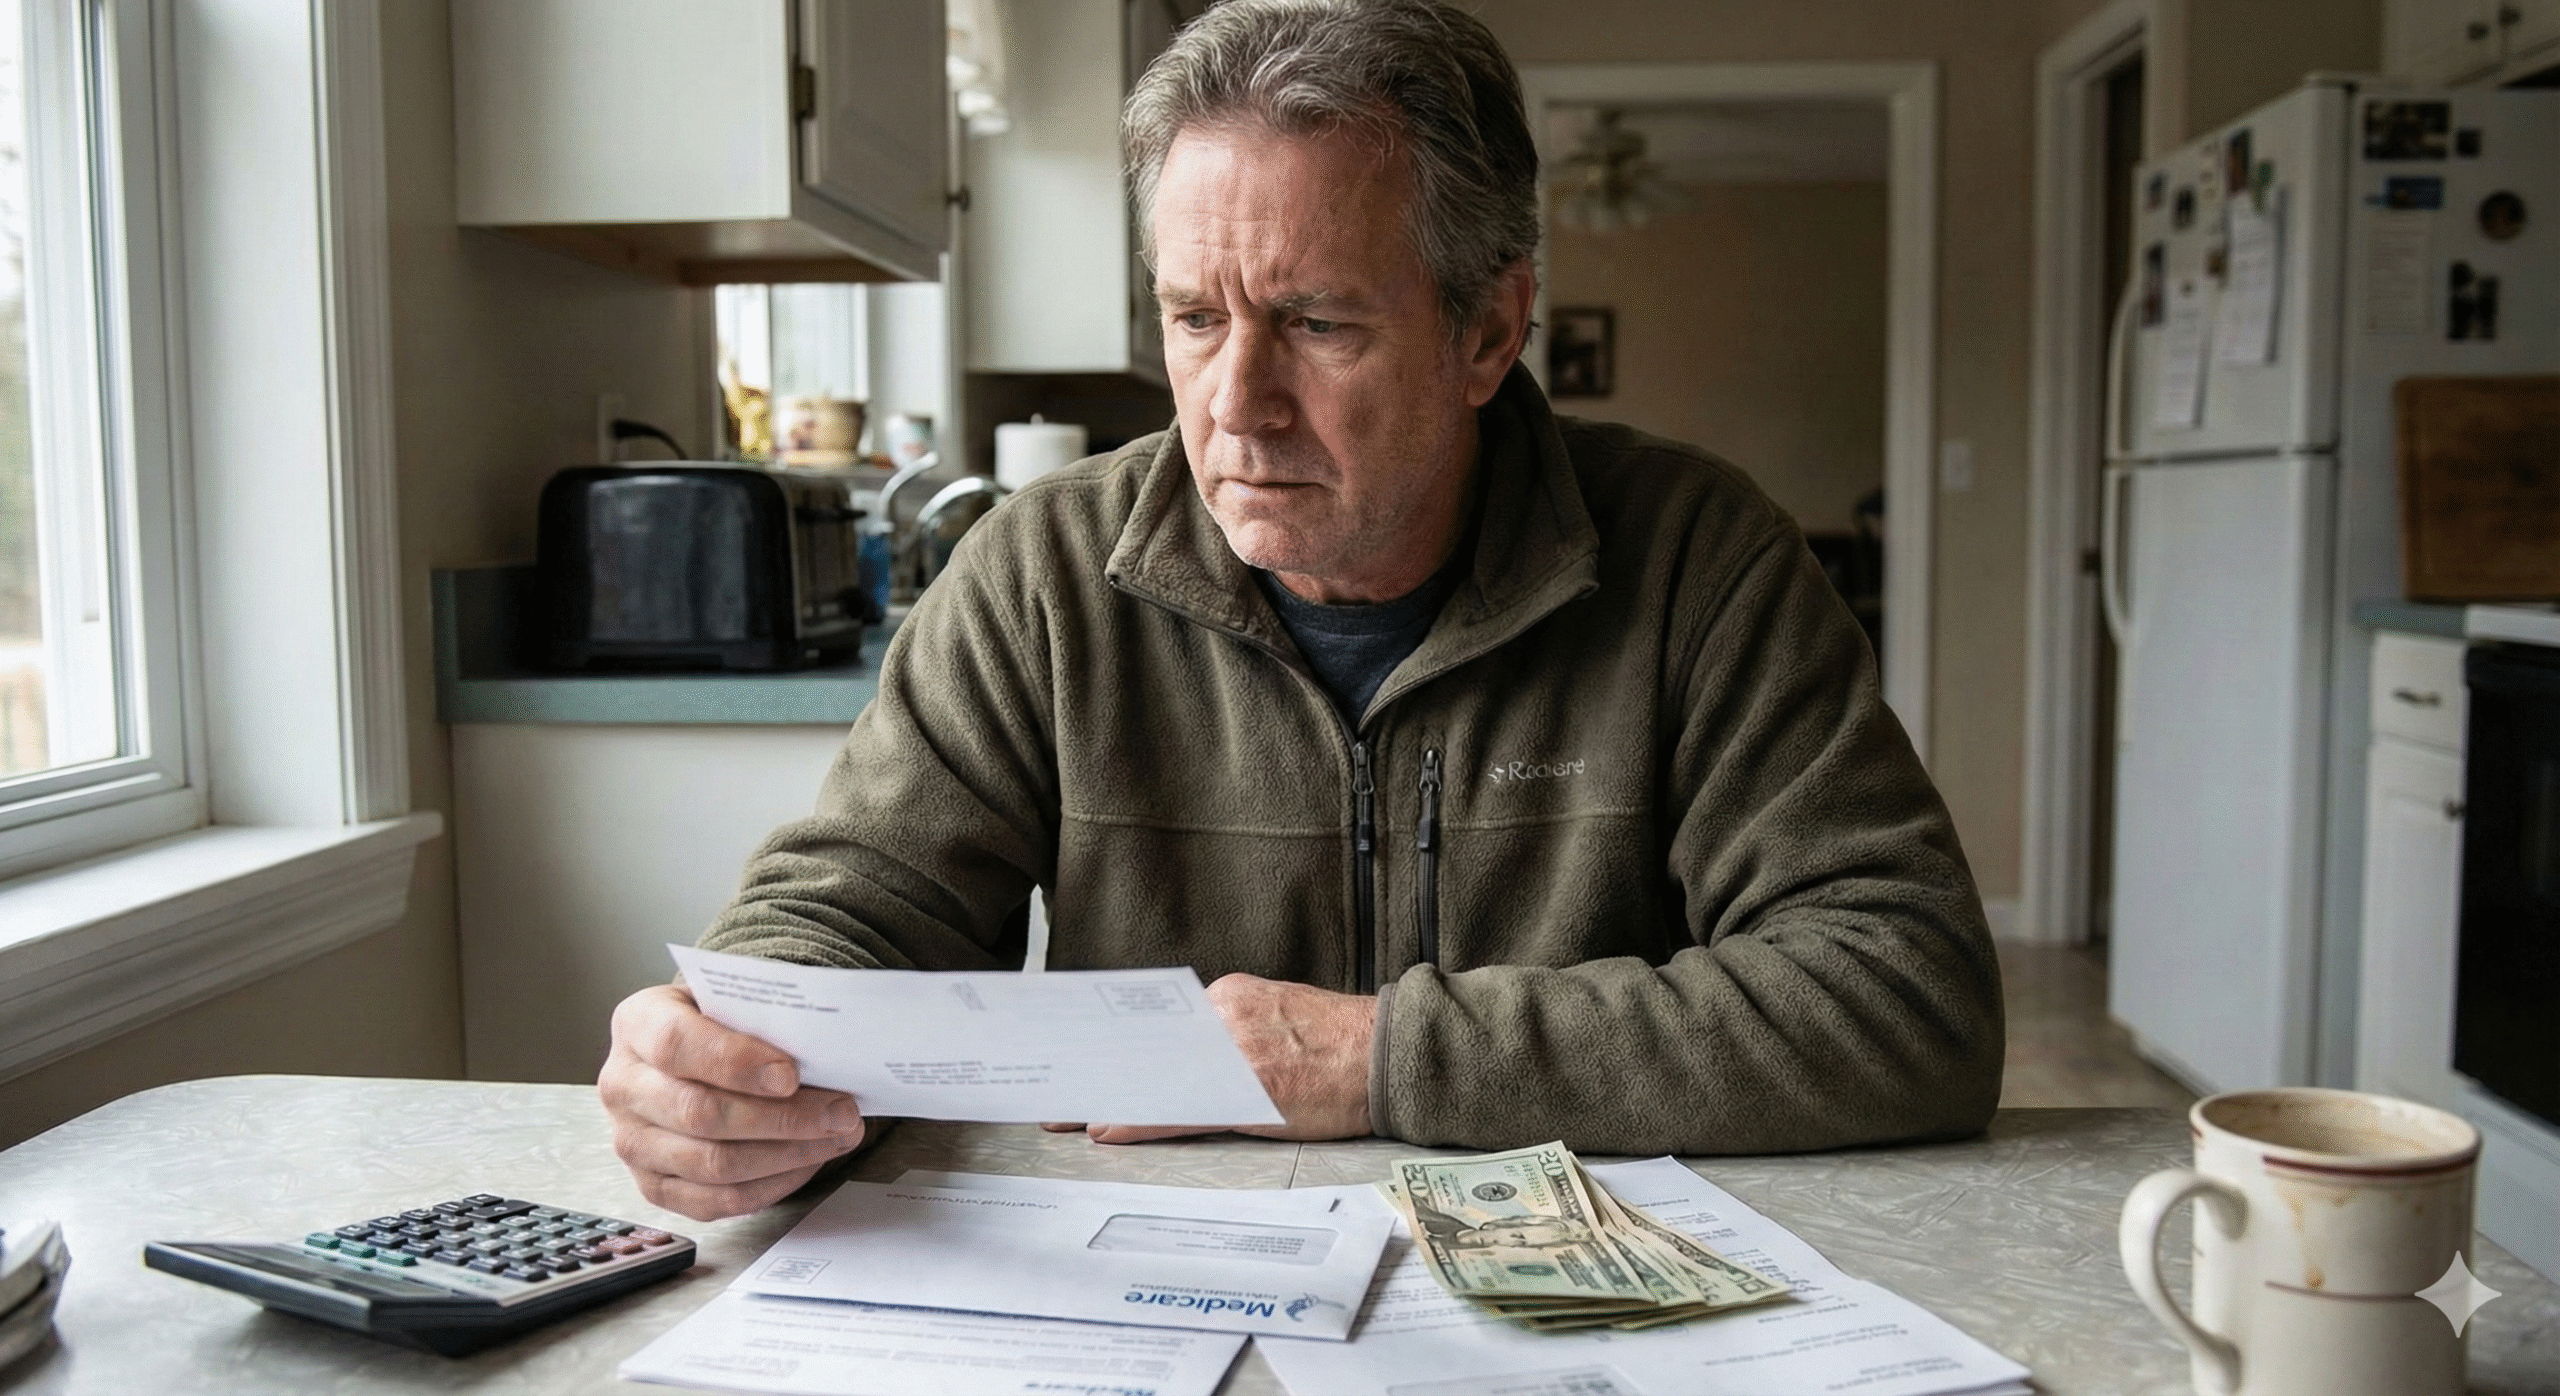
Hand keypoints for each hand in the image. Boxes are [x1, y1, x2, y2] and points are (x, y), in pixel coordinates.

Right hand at [598, 982, 867, 1220]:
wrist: (689, 1054)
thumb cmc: (718, 1025)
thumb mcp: (729, 1000)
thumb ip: (762, 1019)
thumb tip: (825, 1052)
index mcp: (637, 1024)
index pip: (676, 1045)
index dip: (735, 1062)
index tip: (790, 1074)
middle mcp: (623, 1086)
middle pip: (700, 1113)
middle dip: (782, 1118)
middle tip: (840, 1111)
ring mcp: (633, 1142)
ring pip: (713, 1164)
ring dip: (787, 1155)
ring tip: (836, 1136)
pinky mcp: (653, 1186)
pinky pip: (715, 1201)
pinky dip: (771, 1186)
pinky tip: (807, 1162)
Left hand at [1043, 973, 1375, 1144]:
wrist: (1390, 1054)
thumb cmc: (1340, 1046)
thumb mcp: (1275, 1017)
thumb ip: (1228, 1030)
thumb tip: (1180, 1056)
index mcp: (1230, 995)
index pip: (1158, 1019)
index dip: (1112, 1041)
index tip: (1077, 1052)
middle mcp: (1226, 1014)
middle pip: (1148, 1044)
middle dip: (1097, 1067)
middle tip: (1053, 1088)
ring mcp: (1237, 1051)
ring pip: (1155, 1075)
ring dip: (1106, 1097)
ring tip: (1065, 1113)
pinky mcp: (1251, 1091)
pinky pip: (1180, 1108)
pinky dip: (1138, 1120)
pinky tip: (1108, 1130)